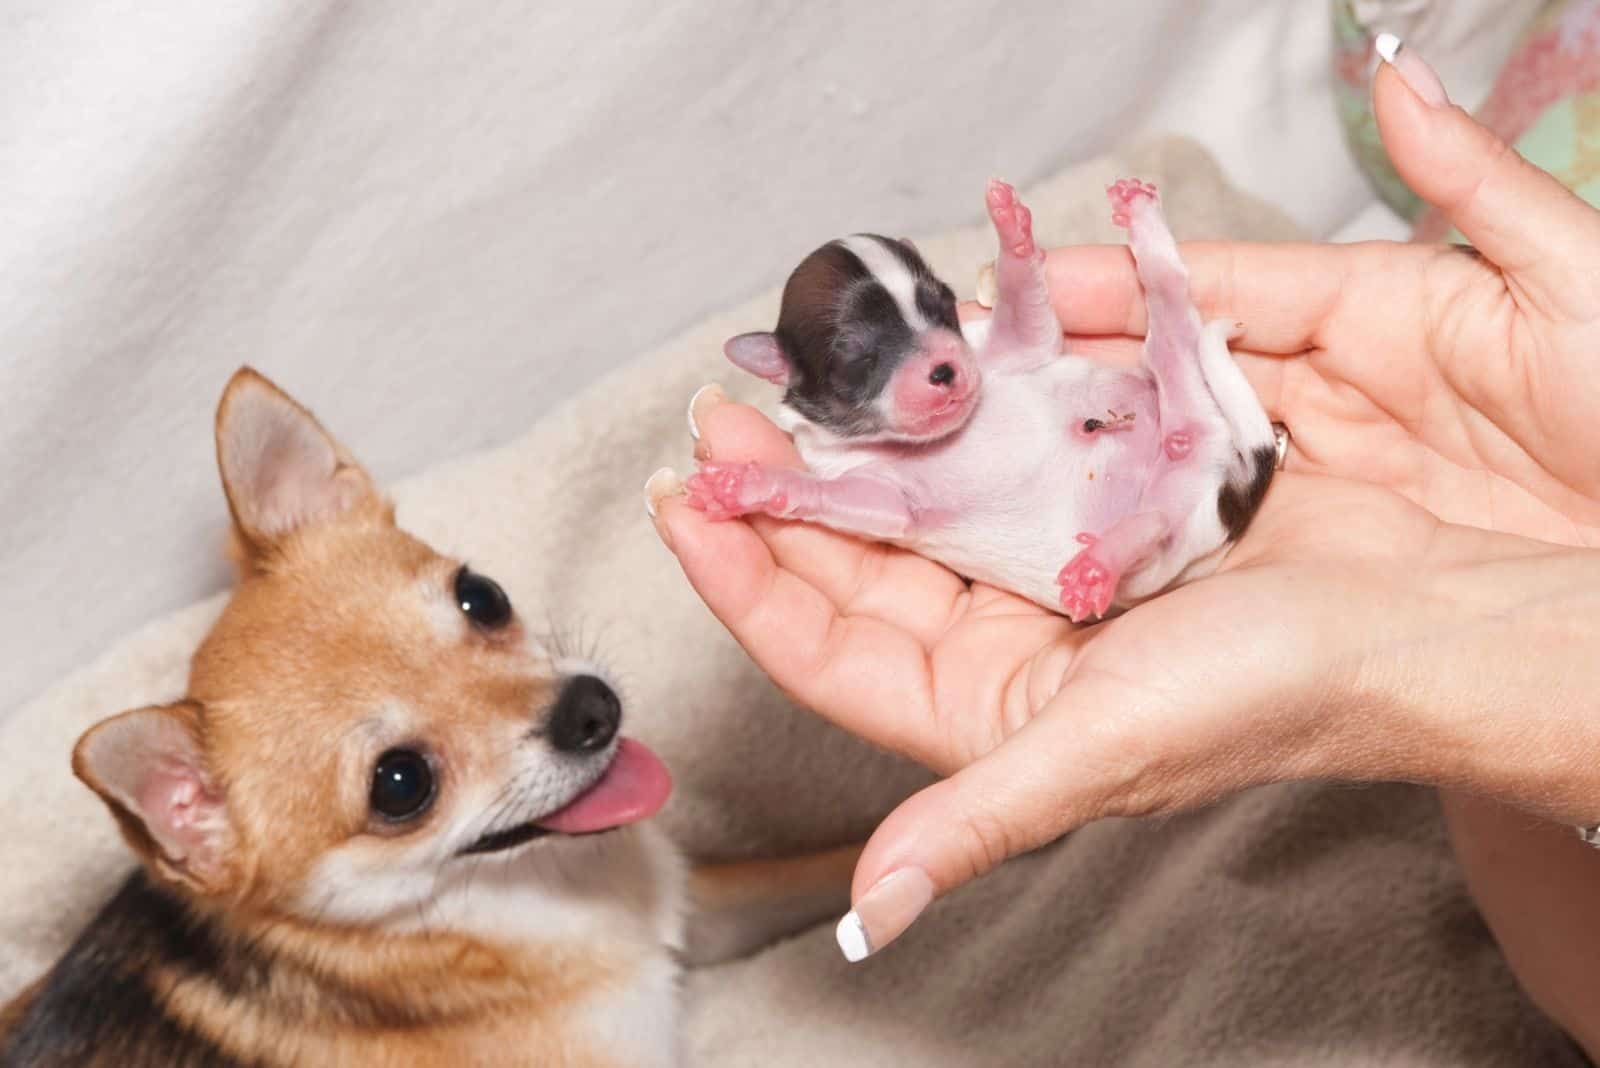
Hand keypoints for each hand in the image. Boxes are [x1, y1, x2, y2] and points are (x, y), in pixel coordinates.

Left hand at [650, 396, 1599, 958]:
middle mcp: (992, 638)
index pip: (820, 643)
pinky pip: (991, 449)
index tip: (686, 495)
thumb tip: (871, 916)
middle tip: (728, 406)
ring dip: (853, 440)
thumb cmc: (1272, 698)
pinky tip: (922, 361)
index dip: (742, 575)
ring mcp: (1036, 562)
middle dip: (780, 487)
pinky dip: (952, 407)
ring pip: (909, 499)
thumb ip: (976, 821)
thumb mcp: (1104, 754)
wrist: (1416, 620)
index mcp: (976, 708)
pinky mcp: (1087, 501)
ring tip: (802, 370)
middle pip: (849, 560)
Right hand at [1036, 61, 1599, 547]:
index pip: (1218, 288)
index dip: (1119, 284)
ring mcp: (1324, 479)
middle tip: (973, 373)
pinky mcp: (1324, 555)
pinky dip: (1144, 527)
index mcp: (1379, 312)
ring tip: (993, 449)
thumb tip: (1395, 79)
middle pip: (1177, 373)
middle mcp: (1334, 394)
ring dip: (1093, 449)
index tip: (1022, 283)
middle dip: (1074, 366)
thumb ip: (1477, 183)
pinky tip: (1073, 530)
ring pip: (1180, 453)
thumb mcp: (1580, 281)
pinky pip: (1215, 532)